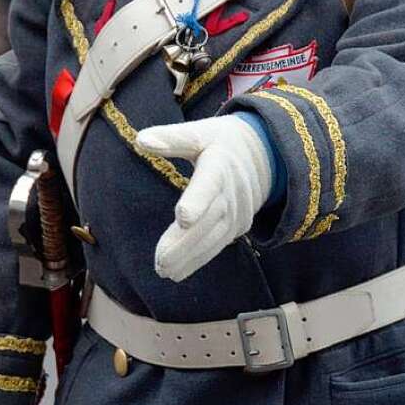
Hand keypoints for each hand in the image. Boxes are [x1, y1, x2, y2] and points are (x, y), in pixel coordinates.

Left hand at [136, 115, 270, 282]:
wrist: (263, 156)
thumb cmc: (221, 142)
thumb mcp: (200, 132)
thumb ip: (171, 138)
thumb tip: (141, 139)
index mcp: (220, 165)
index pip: (209, 183)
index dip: (198, 200)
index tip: (183, 217)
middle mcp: (232, 193)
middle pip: (209, 219)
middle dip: (186, 241)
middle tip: (161, 261)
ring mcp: (237, 213)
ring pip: (214, 238)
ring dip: (189, 256)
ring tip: (163, 270)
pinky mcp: (238, 227)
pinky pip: (217, 245)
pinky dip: (198, 259)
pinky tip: (177, 273)